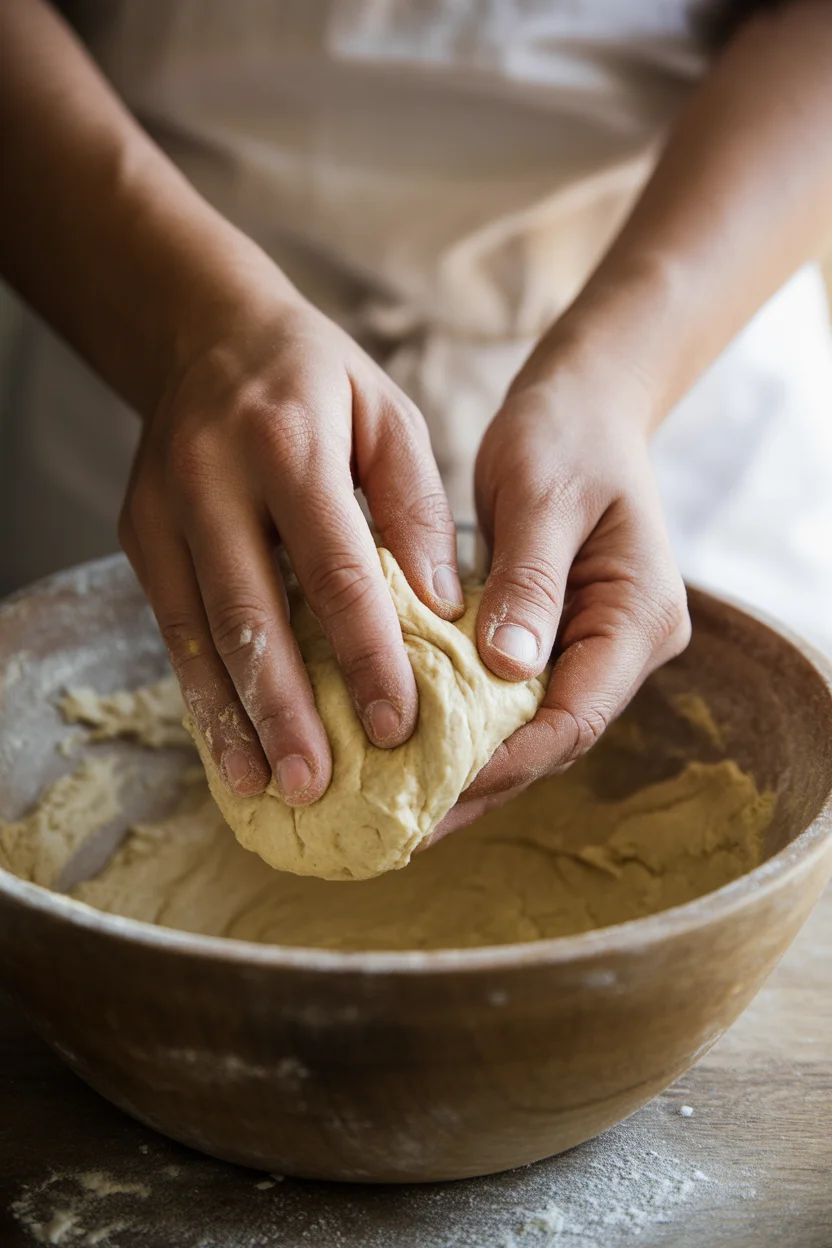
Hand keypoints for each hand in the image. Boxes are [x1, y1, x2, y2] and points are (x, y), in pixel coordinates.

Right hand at [120, 276, 462, 803]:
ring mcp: (162, 511)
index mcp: (288, 444)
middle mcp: (212, 480)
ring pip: (197, 633)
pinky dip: (200, 692)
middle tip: (318, 785)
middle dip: (285, 709)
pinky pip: (172, 628)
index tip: (395, 724)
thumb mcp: (387, 416)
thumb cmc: (315, 378)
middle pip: (251, 614)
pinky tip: (227, 744)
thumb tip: (444, 611)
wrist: (203, 330)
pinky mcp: (138, 535)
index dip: (365, 654)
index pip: (337, 569)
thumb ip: (417, 510)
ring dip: (232, 719)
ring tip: (267, 787)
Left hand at [433, 342, 690, 839]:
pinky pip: (507, 696)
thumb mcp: (544, 497)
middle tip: (398, 825)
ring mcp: (588, 646)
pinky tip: (407, 741)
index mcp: (639, 619)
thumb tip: (505, 670)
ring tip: (392, 803)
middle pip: (550, 740)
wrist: (582, 403)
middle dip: (477, 784)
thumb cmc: (568, 435)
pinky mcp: (551, 637)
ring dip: (465, 765)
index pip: (574, 716)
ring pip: (526, 728)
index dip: (506, 761)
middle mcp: (621, 646)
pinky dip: (461, 721)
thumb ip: (528, 582)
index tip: (434, 788)